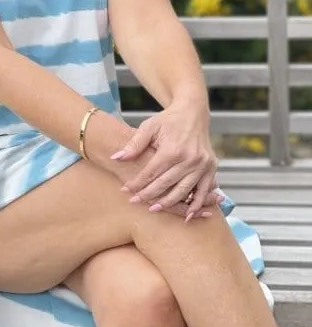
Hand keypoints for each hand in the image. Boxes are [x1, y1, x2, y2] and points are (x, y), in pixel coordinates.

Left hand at [111, 103, 218, 219]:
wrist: (193, 112)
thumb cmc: (168, 120)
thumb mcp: (149, 127)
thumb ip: (134, 144)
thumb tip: (116, 158)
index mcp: (173, 149)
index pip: (151, 172)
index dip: (137, 183)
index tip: (126, 190)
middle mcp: (189, 159)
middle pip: (166, 184)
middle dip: (149, 195)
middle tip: (135, 202)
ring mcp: (202, 165)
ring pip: (183, 191)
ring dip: (169, 203)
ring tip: (154, 208)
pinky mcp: (211, 168)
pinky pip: (203, 191)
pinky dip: (196, 204)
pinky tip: (186, 214)